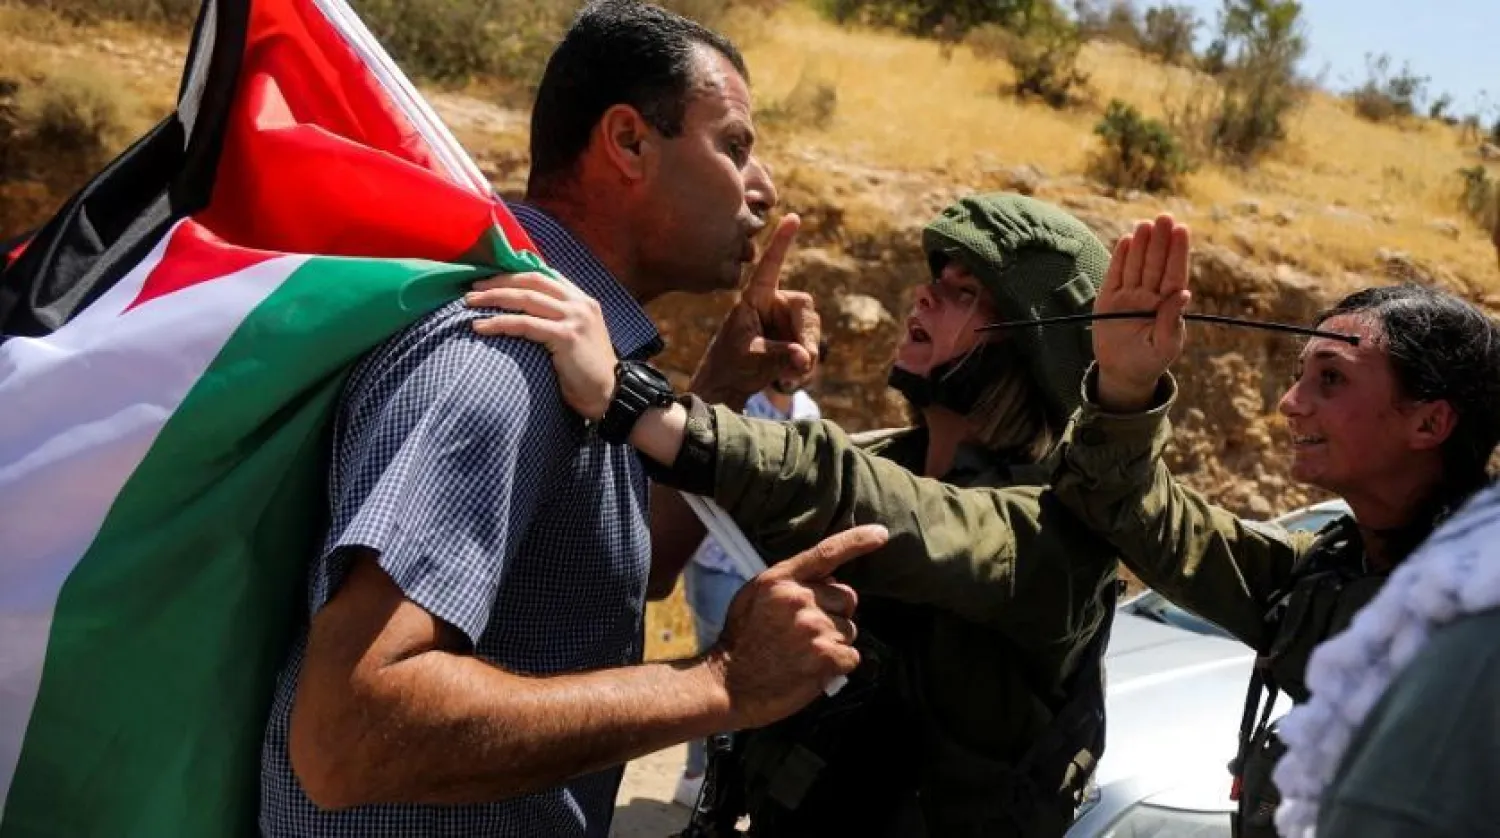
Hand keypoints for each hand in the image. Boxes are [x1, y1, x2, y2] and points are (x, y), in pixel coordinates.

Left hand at [465, 272, 616, 420]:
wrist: (611, 394)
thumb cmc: (587, 373)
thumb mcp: (575, 337)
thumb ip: (557, 320)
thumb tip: (522, 314)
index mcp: (582, 300)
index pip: (543, 276)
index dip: (513, 275)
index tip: (488, 280)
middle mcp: (580, 303)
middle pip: (531, 281)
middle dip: (498, 282)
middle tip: (472, 290)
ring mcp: (575, 317)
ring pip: (526, 298)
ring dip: (494, 298)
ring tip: (469, 304)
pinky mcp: (567, 336)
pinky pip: (526, 324)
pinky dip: (500, 323)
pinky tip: (481, 327)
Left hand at [691, 214, 820, 406]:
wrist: (727, 387)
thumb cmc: (729, 366)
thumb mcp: (751, 359)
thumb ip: (778, 355)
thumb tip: (804, 356)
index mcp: (754, 299)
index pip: (770, 266)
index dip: (782, 243)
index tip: (792, 217)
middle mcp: (774, 305)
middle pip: (804, 307)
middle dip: (807, 335)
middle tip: (802, 361)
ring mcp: (786, 322)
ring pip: (812, 330)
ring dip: (806, 356)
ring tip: (788, 378)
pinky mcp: (795, 339)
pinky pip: (812, 347)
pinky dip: (806, 366)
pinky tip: (791, 380)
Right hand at [708, 524, 885, 729]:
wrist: (727, 684)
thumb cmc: (740, 641)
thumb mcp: (754, 597)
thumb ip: (789, 584)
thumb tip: (829, 580)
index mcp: (780, 579)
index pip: (826, 553)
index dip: (857, 541)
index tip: (881, 533)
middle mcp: (800, 599)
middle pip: (847, 598)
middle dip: (836, 614)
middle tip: (806, 634)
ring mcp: (814, 627)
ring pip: (849, 630)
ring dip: (834, 643)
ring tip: (803, 654)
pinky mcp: (825, 657)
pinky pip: (852, 656)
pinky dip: (838, 666)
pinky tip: (812, 670)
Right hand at [1093, 215, 1191, 412]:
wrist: (1122, 374)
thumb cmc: (1150, 361)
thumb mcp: (1166, 345)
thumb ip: (1172, 320)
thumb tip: (1183, 293)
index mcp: (1167, 305)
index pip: (1174, 273)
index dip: (1178, 252)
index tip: (1182, 230)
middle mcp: (1149, 296)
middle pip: (1155, 264)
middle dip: (1160, 241)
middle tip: (1164, 218)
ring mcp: (1128, 296)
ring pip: (1136, 266)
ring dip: (1141, 245)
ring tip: (1146, 224)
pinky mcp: (1108, 300)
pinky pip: (1114, 275)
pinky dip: (1120, 259)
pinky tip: (1126, 241)